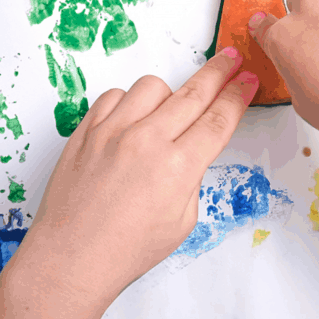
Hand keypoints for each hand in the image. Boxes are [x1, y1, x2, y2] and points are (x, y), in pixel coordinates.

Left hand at [0, 49, 258, 318]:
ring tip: (168, 112)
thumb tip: (192, 146)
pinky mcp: (86, 132)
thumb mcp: (182, 221)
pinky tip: (132, 121)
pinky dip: (128, 103)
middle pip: (194, 92)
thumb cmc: (125, 250)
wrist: (70, 260)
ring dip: (167, 95)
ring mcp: (112, 133)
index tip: (248, 79)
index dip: (238, 95)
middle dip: (219, 72)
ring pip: (152, 86)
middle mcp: (145, 142)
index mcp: (177, 168)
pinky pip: (113, 97)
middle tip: (231, 58)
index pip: (219, 118)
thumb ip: (192, 175)